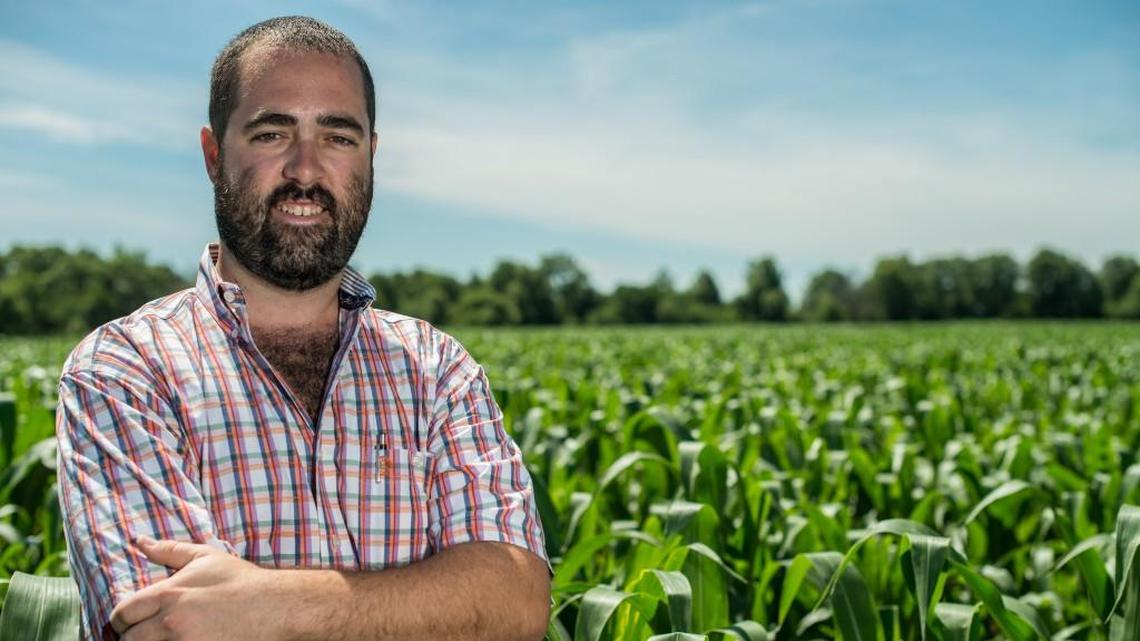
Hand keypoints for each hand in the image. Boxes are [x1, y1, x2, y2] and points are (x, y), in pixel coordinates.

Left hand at [110, 537, 286, 640]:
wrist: (273, 606)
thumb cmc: (240, 581)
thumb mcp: (205, 558)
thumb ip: (169, 550)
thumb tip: (140, 541)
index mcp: (168, 594)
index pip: (122, 613)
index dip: (121, 618)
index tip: (130, 621)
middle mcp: (170, 623)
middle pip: (128, 639)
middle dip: (133, 636)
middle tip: (146, 633)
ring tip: (163, 638)